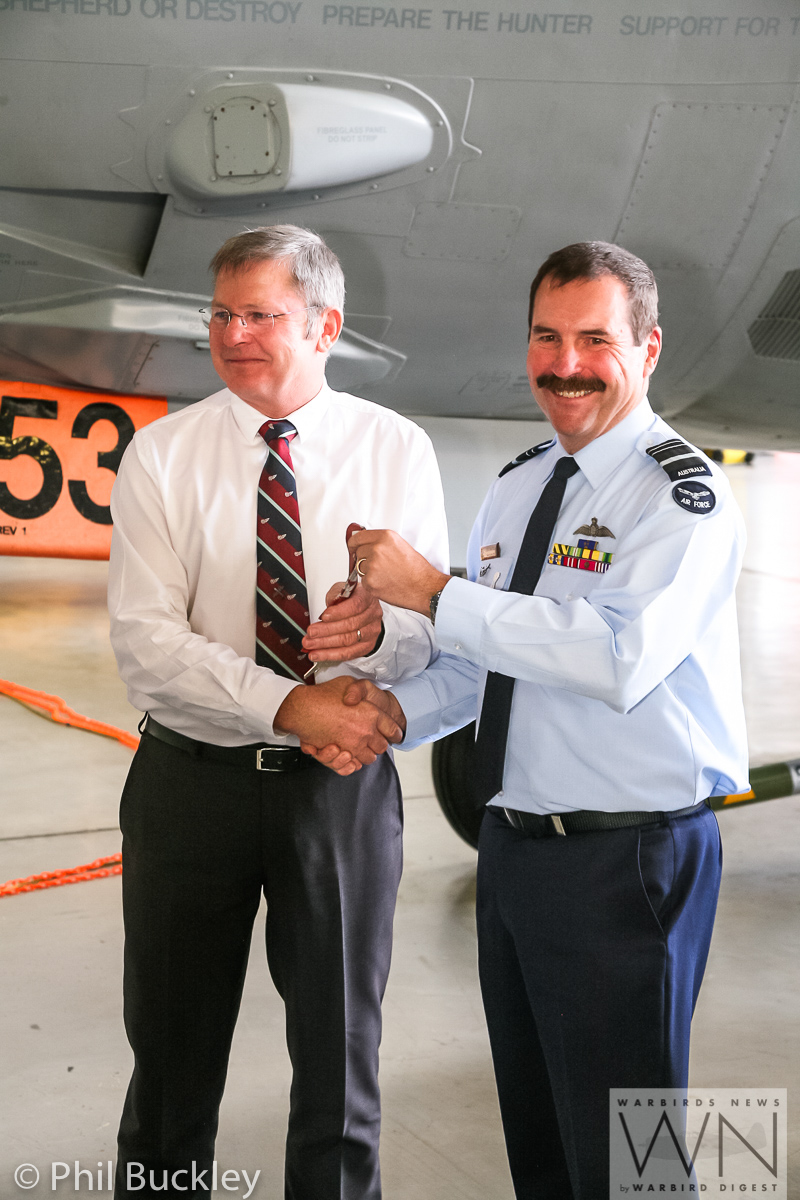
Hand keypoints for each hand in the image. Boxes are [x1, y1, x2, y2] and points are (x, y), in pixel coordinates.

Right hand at [274, 675, 402, 773]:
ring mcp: (354, 744)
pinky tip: (350, 755)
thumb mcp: (349, 682)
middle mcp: (366, 730)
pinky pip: (354, 765)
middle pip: (382, 746)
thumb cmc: (323, 694)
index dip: (395, 733)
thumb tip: (366, 698)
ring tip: (361, 747)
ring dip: (366, 754)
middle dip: (380, 745)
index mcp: (372, 713)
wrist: (303, 708)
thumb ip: (361, 690)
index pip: (393, 729)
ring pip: (369, 758)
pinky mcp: (341, 754)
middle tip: (374, 740)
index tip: (395, 735)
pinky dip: (353, 763)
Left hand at [303, 583, 382, 662]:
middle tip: (311, 633)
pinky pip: (348, 653)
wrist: (363, 611)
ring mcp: (371, 631)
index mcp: (367, 597)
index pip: (355, 606)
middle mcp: (372, 615)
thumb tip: (324, 614)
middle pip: (350, 625)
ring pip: (348, 641)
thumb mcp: (341, 591)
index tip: (323, 617)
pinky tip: (318, 654)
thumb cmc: (350, 600)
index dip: (338, 612)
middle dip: (327, 630)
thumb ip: (334, 598)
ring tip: (310, 644)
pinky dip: (331, 655)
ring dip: (326, 644)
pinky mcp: (367, 646)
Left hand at [348, 529, 449, 614]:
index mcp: (385, 537)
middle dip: (365, 559)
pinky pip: (364, 581)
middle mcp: (377, 549)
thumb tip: (365, 542)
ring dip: (368, 572)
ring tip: (386, 575)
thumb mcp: (400, 546)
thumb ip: (381, 542)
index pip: (357, 537)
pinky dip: (372, 584)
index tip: (353, 547)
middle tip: (380, 566)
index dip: (353, 543)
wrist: (424, 588)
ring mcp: (372, 566)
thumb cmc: (417, 570)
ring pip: (360, 568)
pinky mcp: (370, 581)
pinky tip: (385, 583)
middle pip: (358, 553)